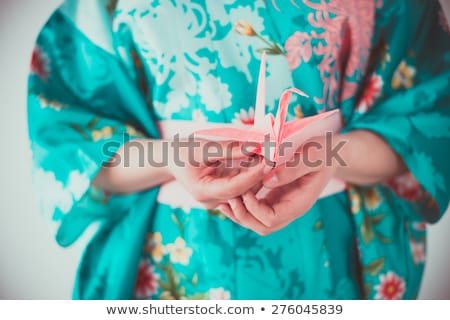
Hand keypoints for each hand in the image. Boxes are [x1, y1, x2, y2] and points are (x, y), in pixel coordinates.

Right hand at [168, 138, 267, 208]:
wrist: (171, 159)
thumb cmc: (183, 151)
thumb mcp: (204, 147)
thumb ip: (229, 149)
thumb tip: (254, 147)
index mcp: (203, 192)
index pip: (234, 188)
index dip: (253, 175)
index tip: (268, 161)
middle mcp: (211, 201)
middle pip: (242, 191)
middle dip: (259, 174)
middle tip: (275, 156)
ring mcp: (217, 199)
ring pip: (244, 191)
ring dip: (257, 174)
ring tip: (270, 156)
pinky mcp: (222, 194)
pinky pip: (240, 187)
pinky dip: (250, 174)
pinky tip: (261, 160)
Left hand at [218, 135, 338, 234]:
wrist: (329, 152)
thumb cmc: (323, 151)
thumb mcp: (312, 155)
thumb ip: (292, 168)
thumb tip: (268, 181)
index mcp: (300, 203)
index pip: (272, 219)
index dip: (254, 209)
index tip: (244, 191)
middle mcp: (290, 209)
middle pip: (263, 227)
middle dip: (243, 216)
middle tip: (228, 199)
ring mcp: (282, 204)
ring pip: (257, 220)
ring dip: (240, 213)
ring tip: (224, 199)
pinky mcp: (275, 196)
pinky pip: (256, 207)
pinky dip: (243, 203)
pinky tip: (232, 192)